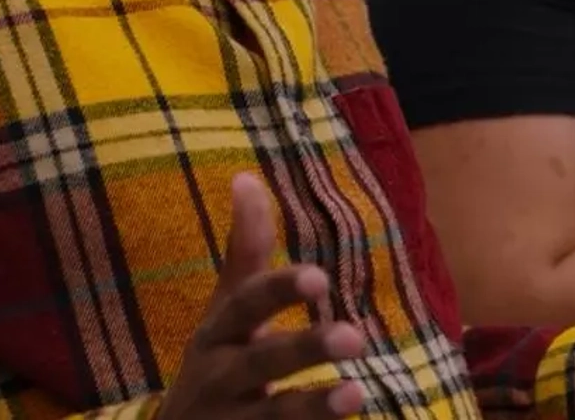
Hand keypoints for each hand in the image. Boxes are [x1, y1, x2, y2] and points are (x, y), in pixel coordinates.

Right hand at [158, 174, 365, 419]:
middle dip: (303, 349)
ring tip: (357, 395)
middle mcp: (217, 381)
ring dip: (314, 410)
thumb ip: (246, 252)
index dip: (279, 291)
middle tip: (356, 338)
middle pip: (259, 364)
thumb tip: (246, 178)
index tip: (320, 277)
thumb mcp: (226, 312)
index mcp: (216, 336)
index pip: (245, 306)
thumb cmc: (217, 364)